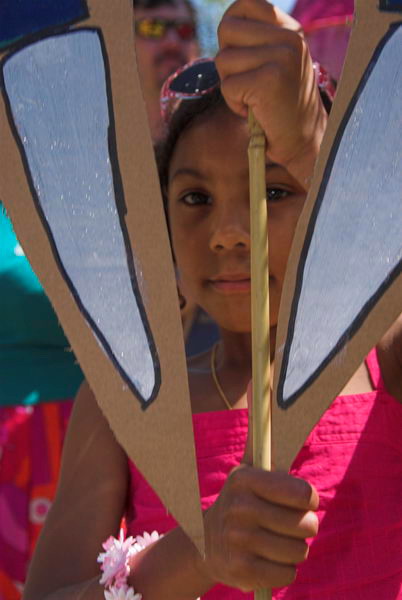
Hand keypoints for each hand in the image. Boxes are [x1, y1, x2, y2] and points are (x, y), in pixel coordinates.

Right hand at [196, 383, 318, 591]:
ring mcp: (237, 541)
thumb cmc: (243, 502)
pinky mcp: (238, 571)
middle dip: (305, 528)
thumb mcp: (250, 470)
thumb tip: (257, 381)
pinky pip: (287, 574)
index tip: (304, 501)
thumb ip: (263, 438)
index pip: (303, 492)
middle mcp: (238, 508)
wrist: (207, 543)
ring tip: (275, 541)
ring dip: (294, 549)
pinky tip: (266, 559)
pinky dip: (284, 570)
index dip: (309, 500)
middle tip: (290, 525)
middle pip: (306, 526)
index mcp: (245, 479)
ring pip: (300, 552)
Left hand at [215, 0, 327, 185]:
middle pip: (226, 30)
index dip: (231, 29)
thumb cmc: (281, 107)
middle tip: (246, 82)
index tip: (240, 54)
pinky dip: (234, 104)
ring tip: (254, 99)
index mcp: (290, 29)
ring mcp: (282, 58)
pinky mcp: (269, 81)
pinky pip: (227, 86)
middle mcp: (289, 38)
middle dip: (227, 60)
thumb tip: (226, 25)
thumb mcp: (274, 62)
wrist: (302, 141)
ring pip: (223, 60)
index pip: (244, 4)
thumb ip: (255, 41)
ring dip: (230, 86)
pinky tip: (254, 111)